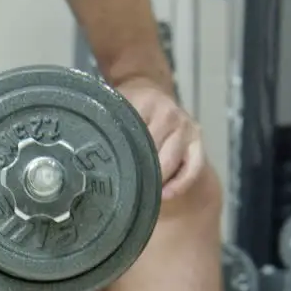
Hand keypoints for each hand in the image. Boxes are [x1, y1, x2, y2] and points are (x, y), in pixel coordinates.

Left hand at [114, 77, 206, 202]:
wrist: (153, 95)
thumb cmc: (129, 109)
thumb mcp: (116, 108)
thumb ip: (107, 124)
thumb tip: (93, 152)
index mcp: (146, 103)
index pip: (133, 135)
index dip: (121, 155)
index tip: (107, 171)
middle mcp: (169, 114)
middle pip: (152, 152)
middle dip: (137, 172)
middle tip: (122, 187)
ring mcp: (186, 127)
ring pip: (169, 163)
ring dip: (156, 181)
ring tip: (140, 193)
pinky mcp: (198, 142)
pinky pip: (192, 169)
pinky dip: (179, 185)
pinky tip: (165, 195)